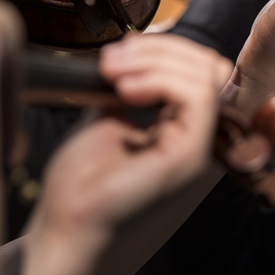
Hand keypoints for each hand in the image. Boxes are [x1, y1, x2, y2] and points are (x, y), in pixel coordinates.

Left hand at [17, 34, 226, 274]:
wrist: (64, 226)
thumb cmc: (82, 185)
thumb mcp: (109, 116)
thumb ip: (133, 86)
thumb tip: (139, 48)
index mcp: (184, 128)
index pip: (202, 70)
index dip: (166, 49)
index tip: (119, 51)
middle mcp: (199, 137)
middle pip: (210, 66)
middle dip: (161, 49)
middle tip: (113, 58)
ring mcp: (198, 147)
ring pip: (206, 75)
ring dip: (156, 60)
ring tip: (113, 71)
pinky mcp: (190, 156)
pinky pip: (199, 98)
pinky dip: (162, 79)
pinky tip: (126, 89)